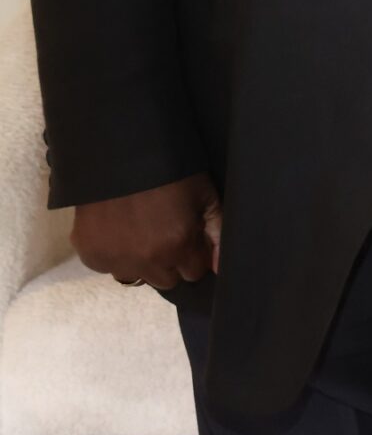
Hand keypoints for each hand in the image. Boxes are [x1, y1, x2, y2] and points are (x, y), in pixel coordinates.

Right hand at [72, 175, 219, 288]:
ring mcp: (114, 259)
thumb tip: (219, 267)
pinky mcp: (89, 254)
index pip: (193, 273)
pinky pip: (107, 266)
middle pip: (165, 280)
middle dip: (169, 262)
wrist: (121, 154)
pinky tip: (117, 230)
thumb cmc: (171, 172)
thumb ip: (217, 233)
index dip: (193, 255)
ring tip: (139, 232)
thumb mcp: (205, 196)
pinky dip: (113, 253)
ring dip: (140, 261)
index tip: (188, 239)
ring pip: (135, 276)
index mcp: (177, 246)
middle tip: (164, 235)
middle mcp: (145, 261)